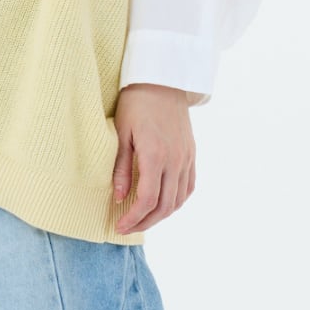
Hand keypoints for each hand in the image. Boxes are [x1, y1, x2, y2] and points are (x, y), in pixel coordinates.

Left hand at [110, 84, 196, 233]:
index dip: (133, 218)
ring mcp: (186, 158)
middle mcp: (175, 160)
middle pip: (164, 206)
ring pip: (178, 200)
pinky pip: (188, 187)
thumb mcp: (121, 134)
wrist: (162, 81)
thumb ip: (121, 168)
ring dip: (161, 215)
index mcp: (155, 156)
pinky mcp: (191, 154)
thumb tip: (118, 198)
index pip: (147, 200)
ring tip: (142, 219)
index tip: (119, 226)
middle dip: (145, 222)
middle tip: (127, 228)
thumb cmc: (136, 104)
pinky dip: (176, 201)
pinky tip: (163, 204)